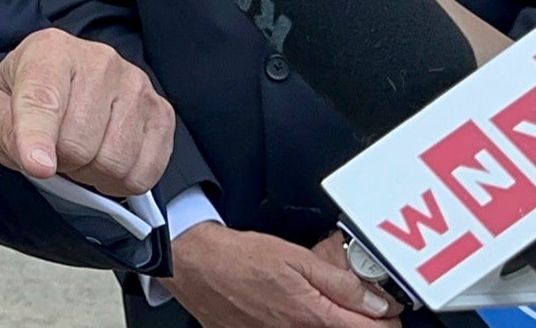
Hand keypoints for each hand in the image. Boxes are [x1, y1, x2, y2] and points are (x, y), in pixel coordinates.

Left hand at [0, 27, 172, 195]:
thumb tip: (40, 163)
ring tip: (81, 153)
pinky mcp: (161, 112)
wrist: (62, 85)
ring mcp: (136, 84)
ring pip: (114, 162)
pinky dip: (120, 181)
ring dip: (91, 173)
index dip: (37, 138)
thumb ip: (8, 135)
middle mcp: (99, 60)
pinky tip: (105, 159)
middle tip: (55, 151)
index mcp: (49, 52)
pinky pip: (144, 172)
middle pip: (79, 143)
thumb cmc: (29, 99)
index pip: (43, 100)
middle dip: (61, 162)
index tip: (38, 165)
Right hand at [161, 222, 400, 326]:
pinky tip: (292, 311)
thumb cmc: (237, 257)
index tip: (385, 311)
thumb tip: (376, 303)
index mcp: (311, 316)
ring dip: (329, 323)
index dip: (385, 320)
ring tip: (320, 304)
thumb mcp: (294, 257)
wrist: (192, 265)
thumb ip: (339, 282)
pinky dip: (302, 324)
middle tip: (358, 306)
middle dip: (358, 322)